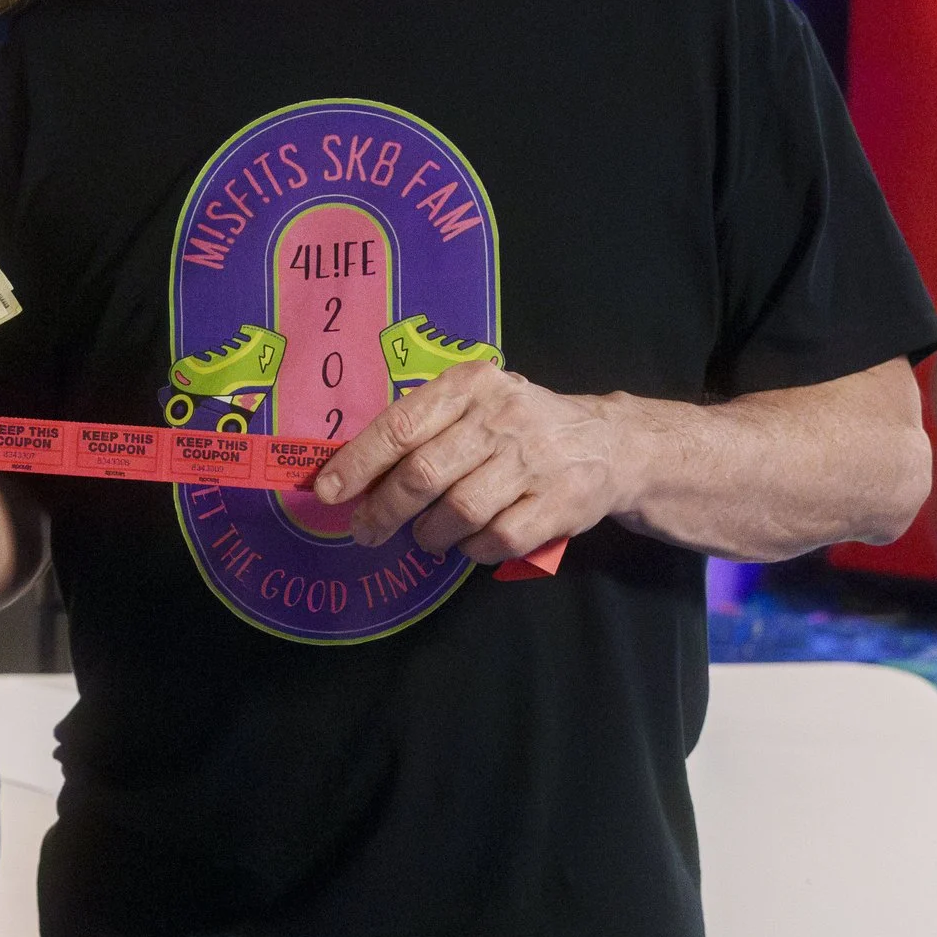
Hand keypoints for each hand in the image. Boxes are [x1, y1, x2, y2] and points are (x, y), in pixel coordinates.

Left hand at [311, 358, 623, 560]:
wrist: (608, 444)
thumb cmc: (519, 428)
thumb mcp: (474, 406)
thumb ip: (421, 430)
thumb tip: (350, 475)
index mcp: (472, 385)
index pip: (402, 424)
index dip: (358, 463)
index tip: (327, 491)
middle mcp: (503, 417)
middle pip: (423, 473)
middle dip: (384, 509)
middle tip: (366, 529)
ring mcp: (534, 461)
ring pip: (458, 511)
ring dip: (430, 534)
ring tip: (426, 536)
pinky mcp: (560, 502)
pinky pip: (497, 539)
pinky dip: (472, 550)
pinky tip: (469, 543)